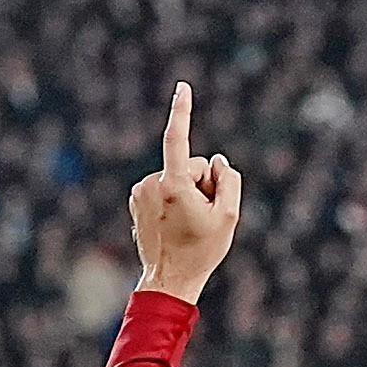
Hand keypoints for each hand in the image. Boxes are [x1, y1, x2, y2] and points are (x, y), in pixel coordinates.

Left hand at [129, 82, 243, 304]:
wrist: (170, 278)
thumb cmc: (202, 250)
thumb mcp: (229, 216)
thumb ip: (228, 181)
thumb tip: (216, 160)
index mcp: (173, 186)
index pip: (177, 140)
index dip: (181, 111)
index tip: (182, 87)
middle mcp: (152, 184)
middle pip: (189, 166)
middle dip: (203, 183)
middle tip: (205, 216)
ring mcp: (140, 192)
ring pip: (176, 178)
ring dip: (188, 193)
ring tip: (188, 224)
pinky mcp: (136, 199)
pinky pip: (164, 188)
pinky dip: (174, 199)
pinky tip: (175, 223)